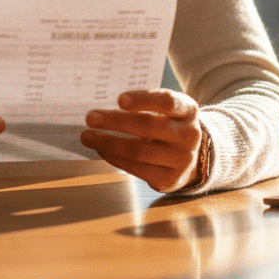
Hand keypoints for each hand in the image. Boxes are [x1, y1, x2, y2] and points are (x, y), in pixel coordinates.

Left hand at [81, 89, 204, 192]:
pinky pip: (137, 168)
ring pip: (140, 151)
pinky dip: (115, 158)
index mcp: (188, 110)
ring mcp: (182, 159)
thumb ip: (144, 105)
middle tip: (90, 117)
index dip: (143, 99)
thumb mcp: (166, 110)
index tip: (119, 99)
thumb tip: (104, 108)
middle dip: (116, 121)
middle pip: (149, 126)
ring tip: (87, 136)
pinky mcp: (170, 179)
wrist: (191, 157)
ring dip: (109, 143)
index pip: (167, 101)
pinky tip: (101, 149)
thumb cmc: (168, 125)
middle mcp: (190, 135)